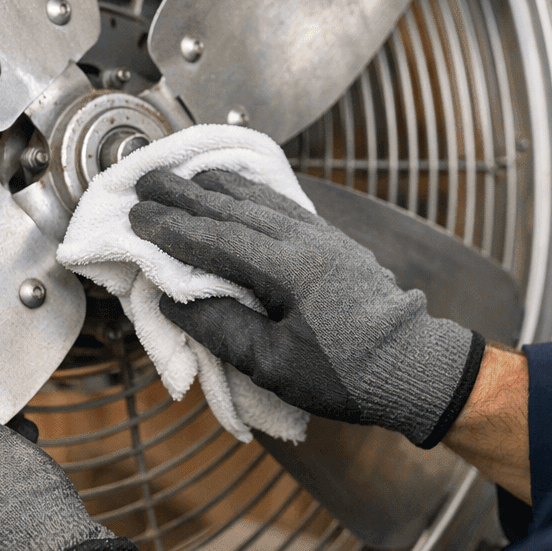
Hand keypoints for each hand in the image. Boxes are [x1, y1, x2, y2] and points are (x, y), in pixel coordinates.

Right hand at [130, 169, 484, 447]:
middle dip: (183, 193)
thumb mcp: (274, 366)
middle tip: (143, 181)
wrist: (414, 367)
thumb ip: (221, 328)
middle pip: (232, 206)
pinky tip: (237, 189)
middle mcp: (304, 240)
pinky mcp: (331, 241)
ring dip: (214, 186)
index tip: (136, 216)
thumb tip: (175, 301)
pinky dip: (248, 191)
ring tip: (182, 176)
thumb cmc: (346, 375)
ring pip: (258, 198)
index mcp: (288, 268)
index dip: (171, 226)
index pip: (215, 237)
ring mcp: (321, 235)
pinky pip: (280, 203)